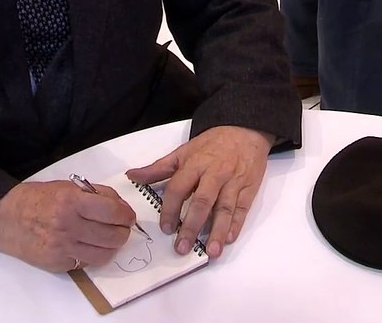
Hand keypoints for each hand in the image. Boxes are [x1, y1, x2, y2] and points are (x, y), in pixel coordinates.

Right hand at [0, 180, 135, 271]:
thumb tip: (121, 208)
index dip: (127, 215)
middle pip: (113, 237)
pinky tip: (86, 244)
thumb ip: (96, 194)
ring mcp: (62, 248)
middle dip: (123, 232)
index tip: (128, 216)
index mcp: (71, 201)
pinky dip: (92, 254)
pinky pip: (86, 263)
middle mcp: (68, 226)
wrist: (4, 218)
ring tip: (106, 237)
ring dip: (111, 246)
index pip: (113, 212)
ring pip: (104, 254)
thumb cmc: (37, 199)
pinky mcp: (57, 264)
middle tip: (121, 227)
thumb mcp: (67, 187)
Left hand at [126, 126, 275, 258]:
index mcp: (195, 164)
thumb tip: (132, 175)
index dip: (171, 209)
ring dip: (217, 231)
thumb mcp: (183, 151)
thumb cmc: (212, 144)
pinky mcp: (249, 188)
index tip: (165, 228)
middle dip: (192, 226)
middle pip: (202, 202)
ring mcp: (233, 182)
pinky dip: (236, 225)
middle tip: (182, 247)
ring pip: (225, 208)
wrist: (244, 129)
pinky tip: (228, 239)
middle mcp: (214, 174)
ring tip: (211, 252)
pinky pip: (242, 209)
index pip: (179, 188)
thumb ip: (158, 168)